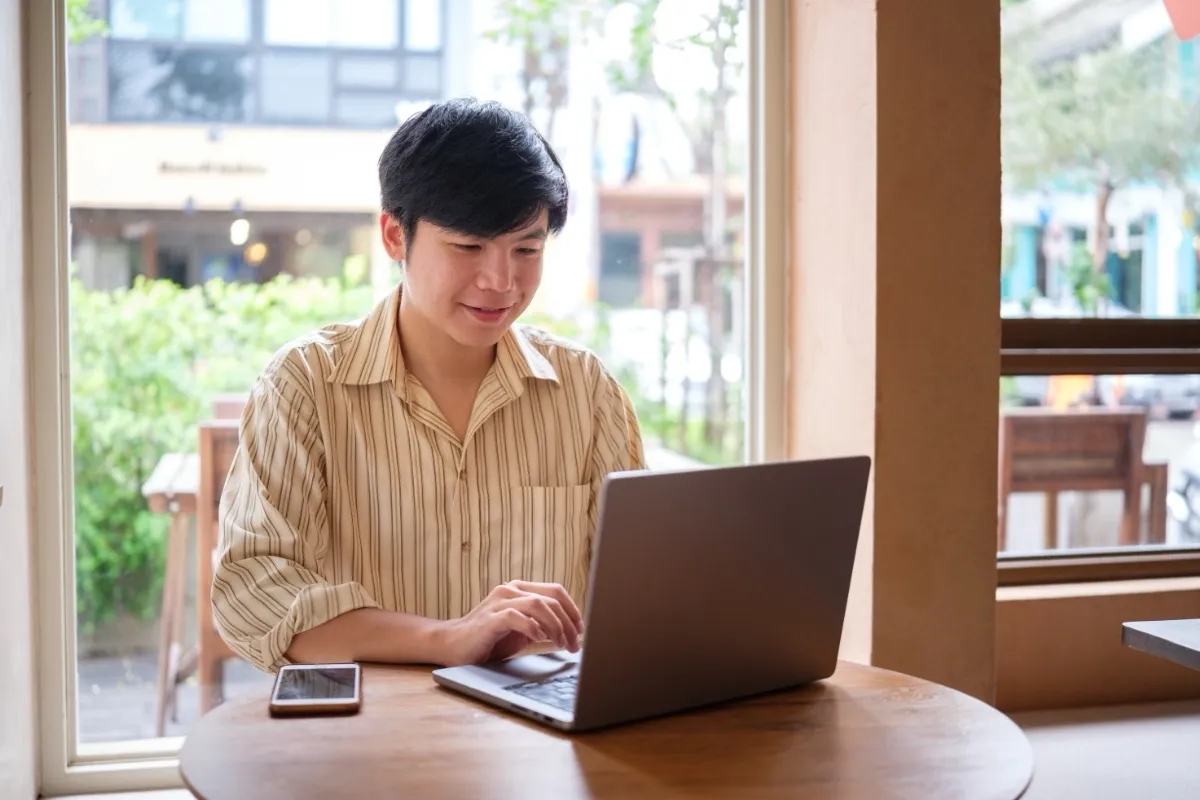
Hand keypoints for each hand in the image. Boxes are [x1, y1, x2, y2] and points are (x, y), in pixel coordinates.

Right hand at [434, 581, 583, 665]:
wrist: (453, 645)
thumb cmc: (489, 639)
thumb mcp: (522, 630)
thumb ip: (543, 625)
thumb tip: (570, 632)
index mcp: (520, 589)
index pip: (556, 591)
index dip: (573, 610)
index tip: (581, 631)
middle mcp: (510, 590)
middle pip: (551, 598)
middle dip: (568, 623)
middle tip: (573, 645)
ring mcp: (498, 601)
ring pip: (538, 604)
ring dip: (555, 626)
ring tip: (559, 644)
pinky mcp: (489, 618)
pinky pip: (516, 616)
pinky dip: (532, 628)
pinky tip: (538, 640)